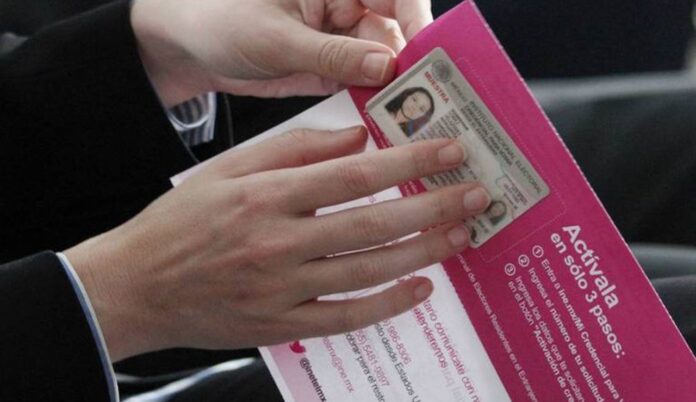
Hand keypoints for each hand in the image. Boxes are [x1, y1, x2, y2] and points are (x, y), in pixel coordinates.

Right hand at [65, 126, 489, 360]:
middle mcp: (279, 241)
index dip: (410, 160)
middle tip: (476, 196)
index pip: (355, 173)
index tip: (450, 151)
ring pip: (368, 270)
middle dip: (433, 207)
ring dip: (422, 251)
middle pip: (373, 222)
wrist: (138, 286)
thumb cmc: (182, 222)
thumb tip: (355, 138)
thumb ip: (293, 149)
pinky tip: (422, 288)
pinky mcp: (281, 323)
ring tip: (461, 235)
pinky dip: (387, 304)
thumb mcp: (228, 169)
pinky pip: (346, 316)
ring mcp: (282, 288)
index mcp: (267, 195)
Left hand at [131, 0, 432, 105]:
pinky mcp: (337, 69)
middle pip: (398, 32)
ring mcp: (344, 41)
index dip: (416, 19)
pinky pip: (368, 84)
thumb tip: (385, 65)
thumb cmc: (223, 22)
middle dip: (414, 63)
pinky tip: (389, 119)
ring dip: (399, 88)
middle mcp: (347, 7)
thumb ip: (331, 54)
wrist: (195, 48)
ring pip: (388, 63)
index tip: (426, 51)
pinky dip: (378, 101)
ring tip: (413, 117)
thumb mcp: (276, 38)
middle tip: (429, 97)